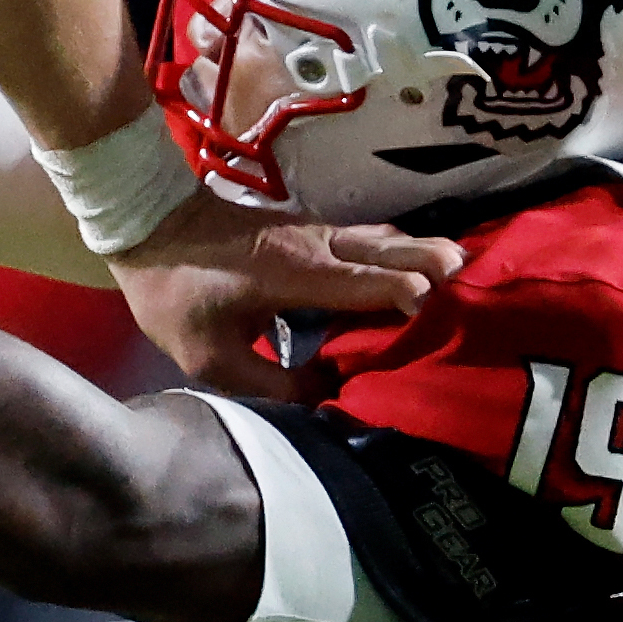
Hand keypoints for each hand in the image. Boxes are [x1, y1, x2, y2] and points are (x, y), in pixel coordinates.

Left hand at [109, 186, 461, 398]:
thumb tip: (327, 399)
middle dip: (432, 260)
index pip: (367, 281)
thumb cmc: (175, 290)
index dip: (406, 292)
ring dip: (419, 251)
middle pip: (387, 249)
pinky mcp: (305, 231)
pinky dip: (395, 251)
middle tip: (477, 275)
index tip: (444, 306)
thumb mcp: (211, 356)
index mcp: (297, 273)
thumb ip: (272, 383)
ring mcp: (312, 232)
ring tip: (462, 267)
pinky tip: (411, 264)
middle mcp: (316, 245)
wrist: (145, 222)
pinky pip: (363, 239)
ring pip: (379, 238)